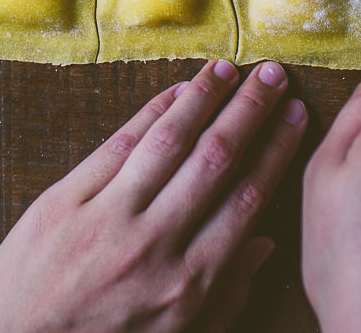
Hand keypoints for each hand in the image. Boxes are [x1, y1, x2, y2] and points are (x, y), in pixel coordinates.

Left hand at [0, 58, 307, 332]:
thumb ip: (226, 293)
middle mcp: (153, 244)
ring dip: (203, 97)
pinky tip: (174, 91)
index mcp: (188, 283)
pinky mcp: (64, 199)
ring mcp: (106, 217)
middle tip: (273, 75)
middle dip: (250, 111)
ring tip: (228, 68)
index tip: (296, 117)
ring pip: (168, 141)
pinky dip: (150, 112)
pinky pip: (117, 144)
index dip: (276, 151)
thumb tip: (265, 243)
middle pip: (215, 159)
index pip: (247, 200)